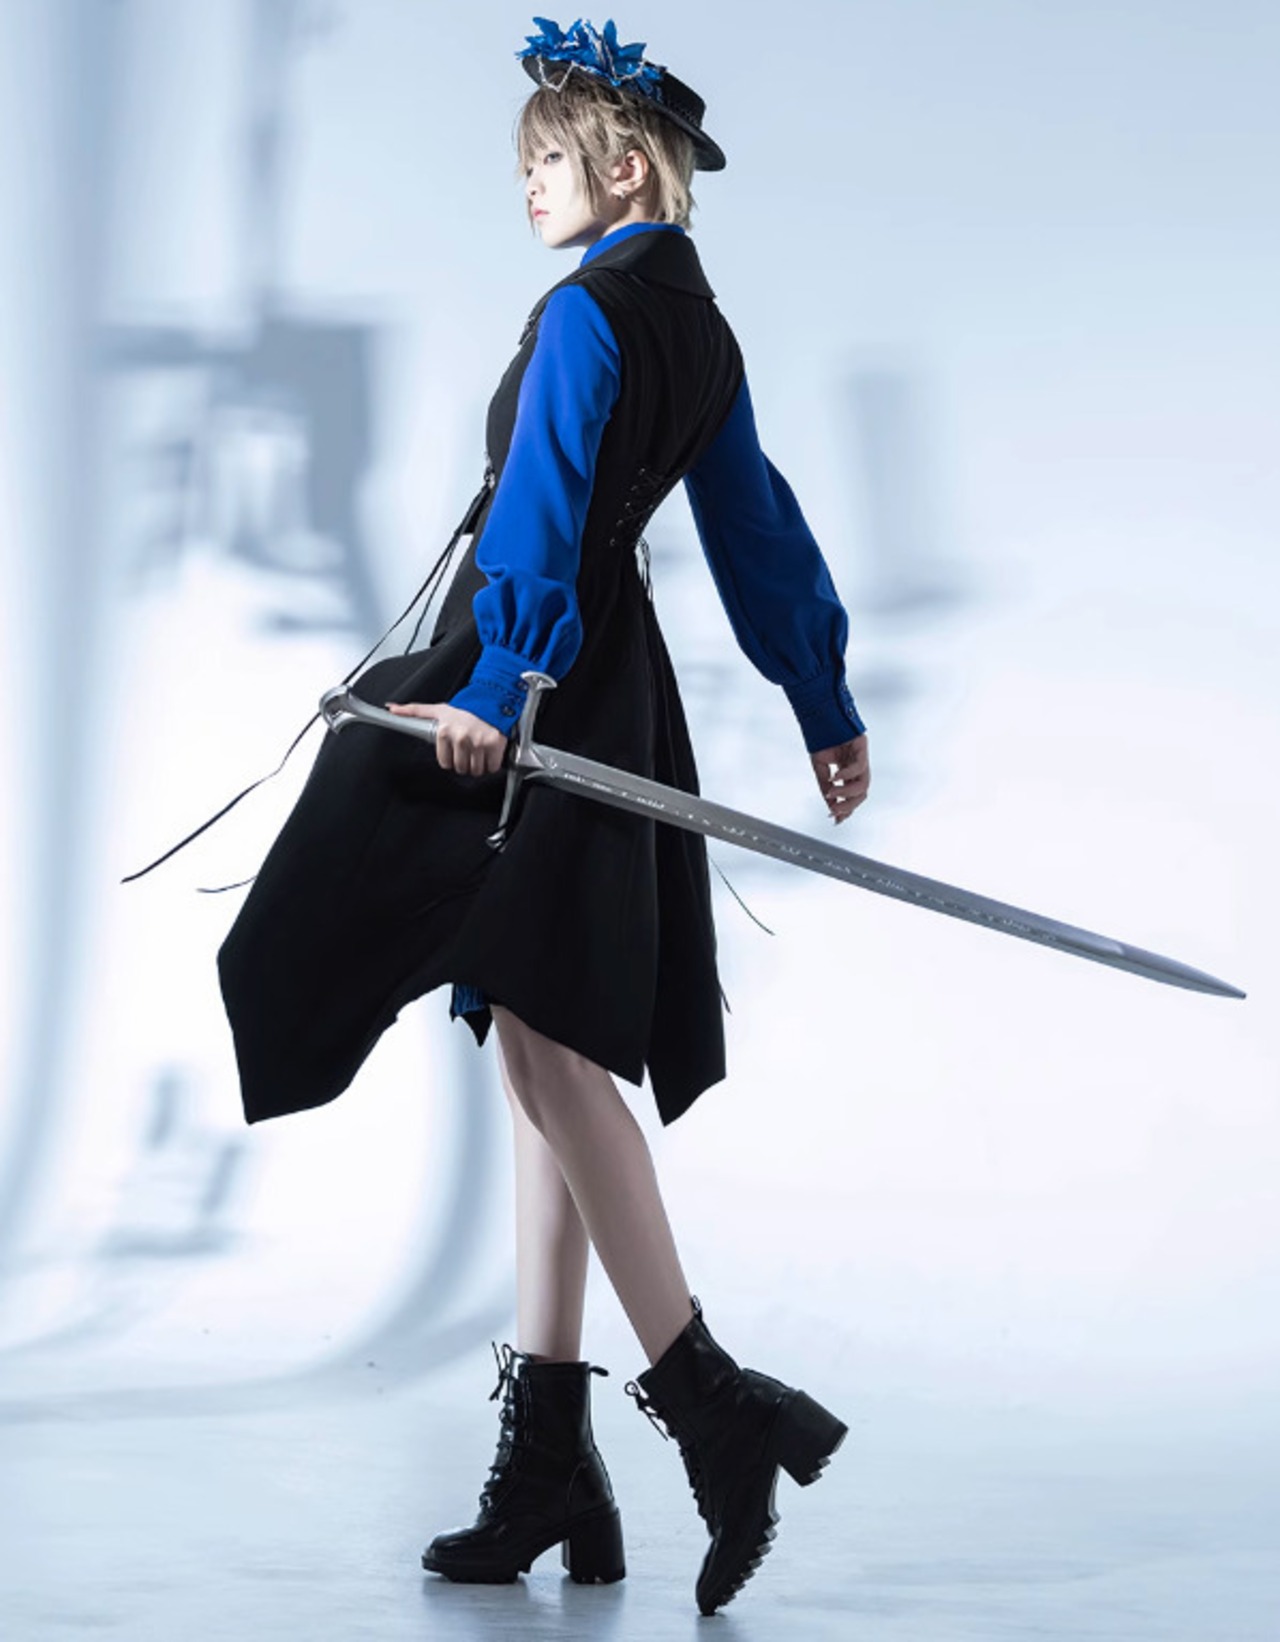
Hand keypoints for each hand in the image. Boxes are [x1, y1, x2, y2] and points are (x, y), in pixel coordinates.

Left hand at [385, 700, 507, 775]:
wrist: (491, 700)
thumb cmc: (465, 708)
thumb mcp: (437, 709)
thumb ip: (414, 711)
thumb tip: (392, 708)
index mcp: (445, 732)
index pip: (445, 763)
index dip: (452, 757)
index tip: (457, 749)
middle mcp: (461, 738)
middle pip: (460, 768)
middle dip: (465, 761)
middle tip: (469, 749)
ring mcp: (478, 743)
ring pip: (475, 770)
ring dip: (478, 764)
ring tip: (479, 750)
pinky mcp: (494, 746)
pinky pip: (491, 767)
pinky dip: (492, 764)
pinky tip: (489, 752)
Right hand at [810, 734, 868, 823]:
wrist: (819, 715)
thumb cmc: (820, 737)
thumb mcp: (819, 767)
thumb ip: (825, 786)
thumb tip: (830, 806)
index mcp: (847, 771)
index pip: (852, 795)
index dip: (846, 809)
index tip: (835, 819)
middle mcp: (857, 766)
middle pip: (862, 793)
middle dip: (849, 805)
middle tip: (833, 811)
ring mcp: (861, 757)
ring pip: (864, 784)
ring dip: (847, 794)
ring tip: (831, 794)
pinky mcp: (862, 746)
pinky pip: (858, 767)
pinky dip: (846, 775)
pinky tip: (833, 777)